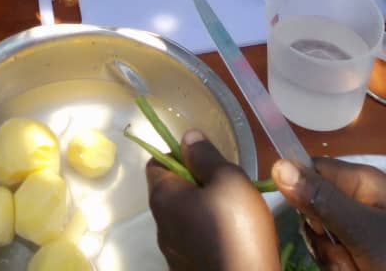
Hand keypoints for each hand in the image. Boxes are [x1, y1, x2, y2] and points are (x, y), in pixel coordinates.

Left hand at [147, 131, 279, 270]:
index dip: (180, 154)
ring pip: (185, 217)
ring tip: (235, 214)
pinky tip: (233, 238)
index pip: (157, 162)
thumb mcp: (228, 180)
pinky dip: (209, 234)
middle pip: (173, 190)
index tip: (208, 160)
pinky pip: (194, 241)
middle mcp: (160, 226)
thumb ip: (206, 156)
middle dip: (198, 183)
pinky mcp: (186, 270)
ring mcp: (173, 253)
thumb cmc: (237, 232)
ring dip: (205, 210)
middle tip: (228, 187)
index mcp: (163, 198)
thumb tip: (188, 136)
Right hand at [272, 157, 385, 270]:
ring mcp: (359, 232)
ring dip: (334, 262)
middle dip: (323, 241)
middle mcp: (359, 202)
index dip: (301, 192)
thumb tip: (277, 165)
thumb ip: (321, 200)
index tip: (309, 220)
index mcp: (362, 183)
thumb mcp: (362, 231)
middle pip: (313, 211)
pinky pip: (334, 260)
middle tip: (348, 256)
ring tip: (358, 270)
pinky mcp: (359, 256)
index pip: (313, 170)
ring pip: (322, 242)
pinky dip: (341, 270)